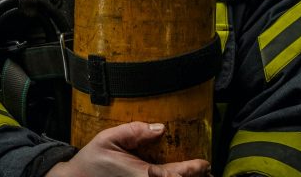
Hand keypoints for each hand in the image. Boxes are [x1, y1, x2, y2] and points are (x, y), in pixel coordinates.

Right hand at [46, 121, 210, 176]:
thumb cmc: (93, 160)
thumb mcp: (109, 138)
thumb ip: (134, 131)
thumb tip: (160, 128)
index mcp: (141, 175)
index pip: (173, 175)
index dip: (192, 170)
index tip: (204, 163)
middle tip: (207, 170)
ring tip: (200, 174)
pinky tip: (178, 175)